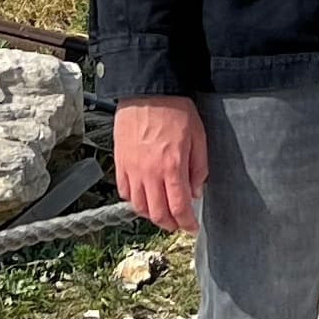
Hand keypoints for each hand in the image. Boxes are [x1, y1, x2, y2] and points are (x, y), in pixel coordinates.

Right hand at [114, 97, 209, 234]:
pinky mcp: (120, 162)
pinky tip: (144, 197)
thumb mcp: (198, 137)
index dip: (186, 224)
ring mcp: (132, 169)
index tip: (191, 228)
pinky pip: (124, 192)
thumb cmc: (175, 109)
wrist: (147, 91)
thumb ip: (198, 168)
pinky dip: (134, 201)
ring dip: (152, 215)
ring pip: (139, 207)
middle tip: (178, 223)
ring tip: (162, 213)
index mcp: (173, 167)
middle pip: (158, 214)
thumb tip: (195, 192)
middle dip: (170, 224)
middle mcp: (150, 173)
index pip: (179, 208)